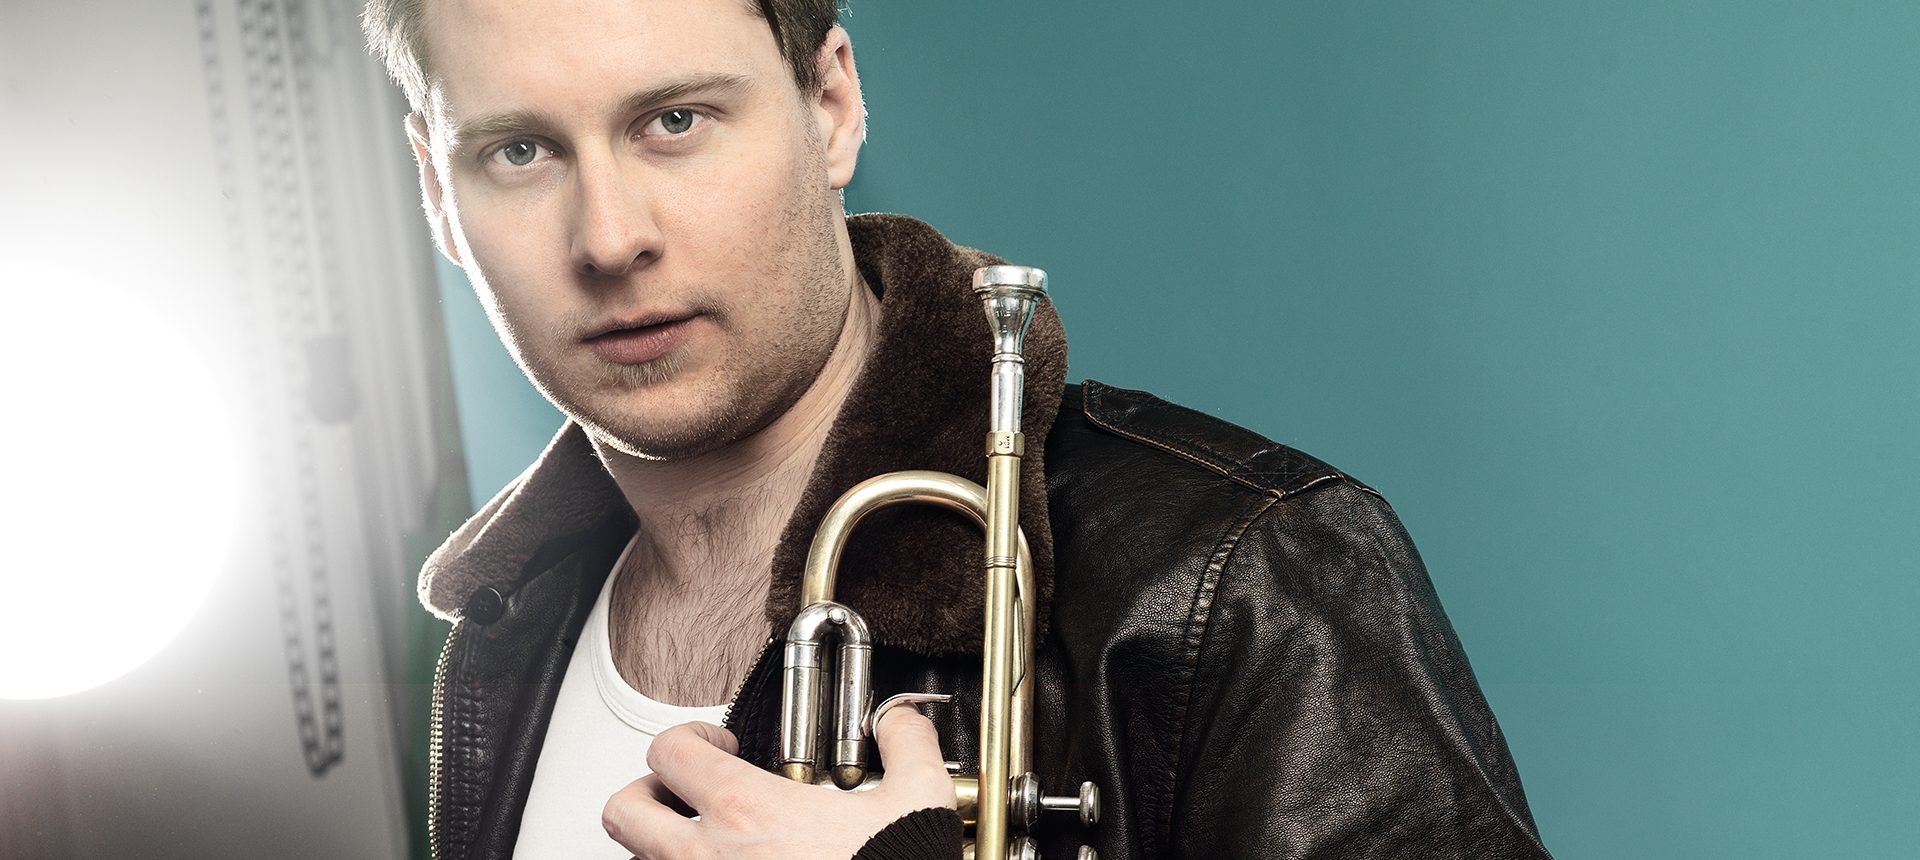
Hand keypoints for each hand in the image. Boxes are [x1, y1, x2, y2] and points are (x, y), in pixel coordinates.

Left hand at [603, 706, 954, 859]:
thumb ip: (907, 745)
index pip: (669, 750)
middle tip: (686, 795)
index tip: (720, 748)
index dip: (689, 738)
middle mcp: (708, 857)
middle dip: (648, 795)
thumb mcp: (917, 800)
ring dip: (665, 846)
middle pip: (624, 811)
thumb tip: (901, 720)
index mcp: (745, 810)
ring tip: (710, 842)